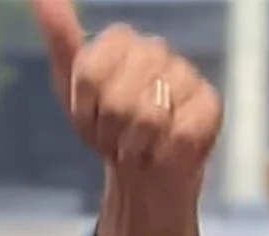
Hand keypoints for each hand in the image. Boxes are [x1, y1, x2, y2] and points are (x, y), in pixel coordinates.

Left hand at [27, 0, 221, 189]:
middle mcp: (156, 49)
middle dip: (109, 133)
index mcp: (120, 41)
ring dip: (133, 148)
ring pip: (149, 118)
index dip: (84, 111)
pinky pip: (179, 134)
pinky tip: (161, 151)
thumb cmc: (105, 124)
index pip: (89, 74)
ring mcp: (186, 74)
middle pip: (118, 99)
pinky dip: (161, 154)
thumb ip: (59, 36)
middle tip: (114, 138)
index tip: (90, 119)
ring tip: (136, 146)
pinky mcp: (210, 104)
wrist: (140, 167)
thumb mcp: (69, 85)